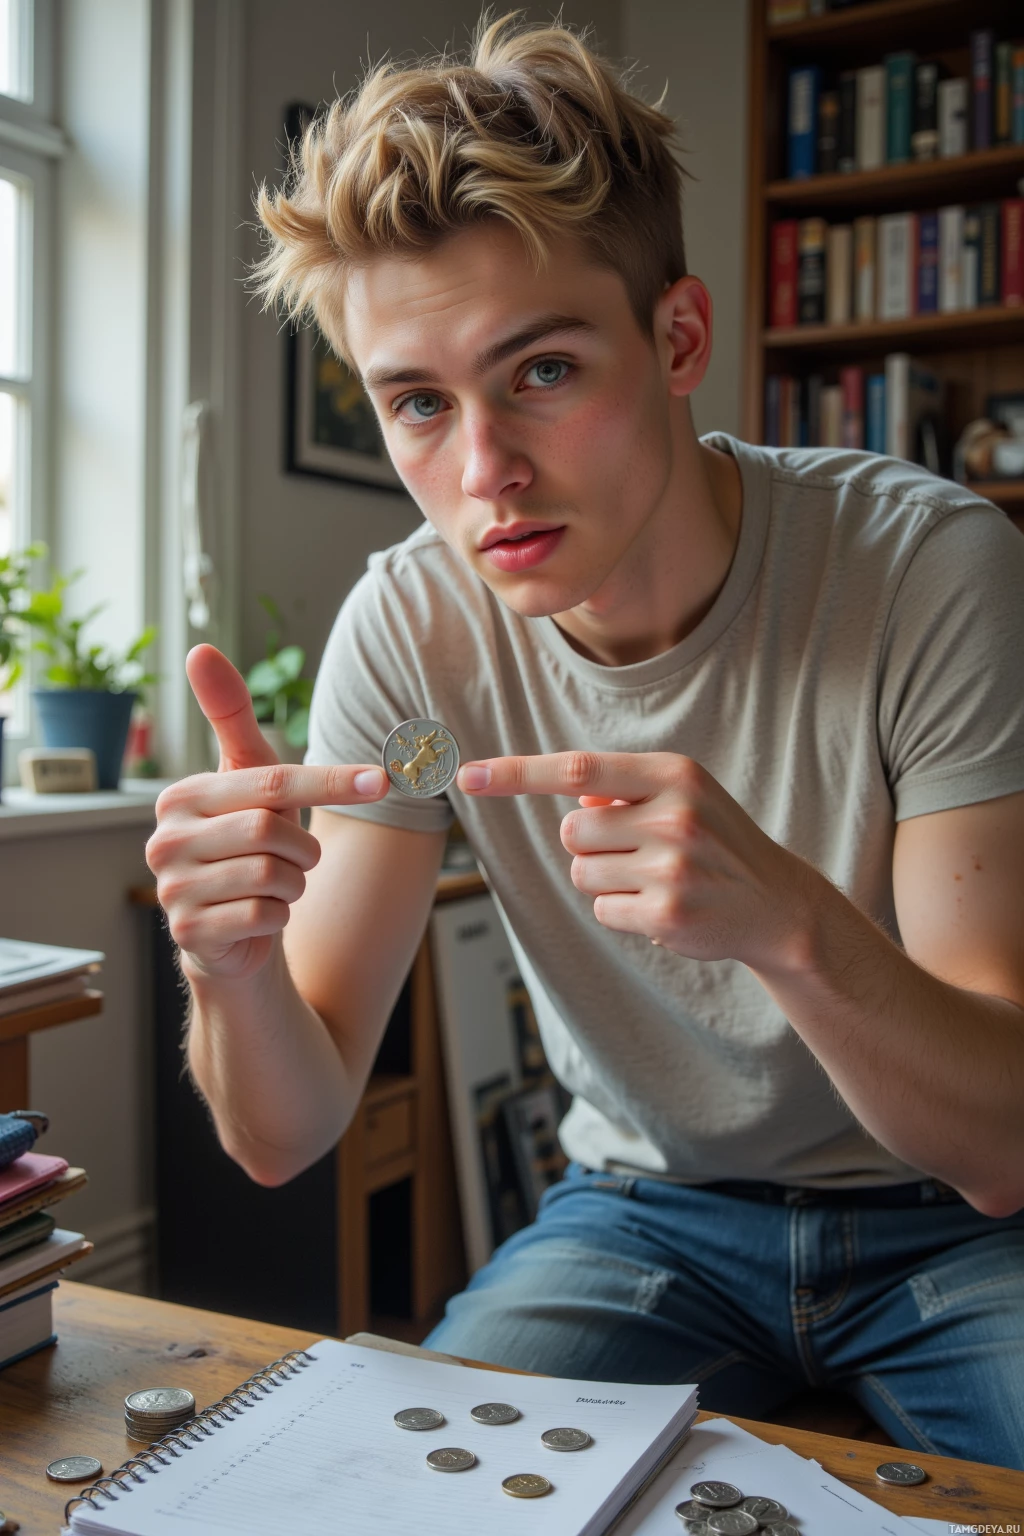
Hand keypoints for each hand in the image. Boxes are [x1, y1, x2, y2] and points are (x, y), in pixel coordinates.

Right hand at [145, 644, 387, 980]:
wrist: (228, 934)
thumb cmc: (246, 845)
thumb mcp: (247, 780)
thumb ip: (231, 716)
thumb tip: (199, 648)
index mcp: (181, 796)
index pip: (270, 782)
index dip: (332, 781)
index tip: (383, 779)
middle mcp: (164, 839)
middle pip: (272, 830)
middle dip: (302, 849)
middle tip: (293, 859)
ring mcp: (170, 890)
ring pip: (273, 876)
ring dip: (294, 884)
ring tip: (275, 886)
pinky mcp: (189, 934)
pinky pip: (265, 916)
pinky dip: (279, 916)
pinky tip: (260, 916)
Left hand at [456, 751, 815, 969]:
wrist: (776, 903)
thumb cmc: (715, 841)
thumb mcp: (680, 796)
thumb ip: (622, 789)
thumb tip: (573, 797)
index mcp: (672, 773)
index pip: (576, 769)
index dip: (517, 773)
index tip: (468, 774)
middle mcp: (673, 815)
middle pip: (572, 830)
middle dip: (590, 844)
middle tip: (639, 851)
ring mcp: (672, 866)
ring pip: (583, 873)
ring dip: (605, 879)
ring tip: (654, 878)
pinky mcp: (666, 913)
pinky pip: (603, 909)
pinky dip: (621, 911)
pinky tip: (661, 907)